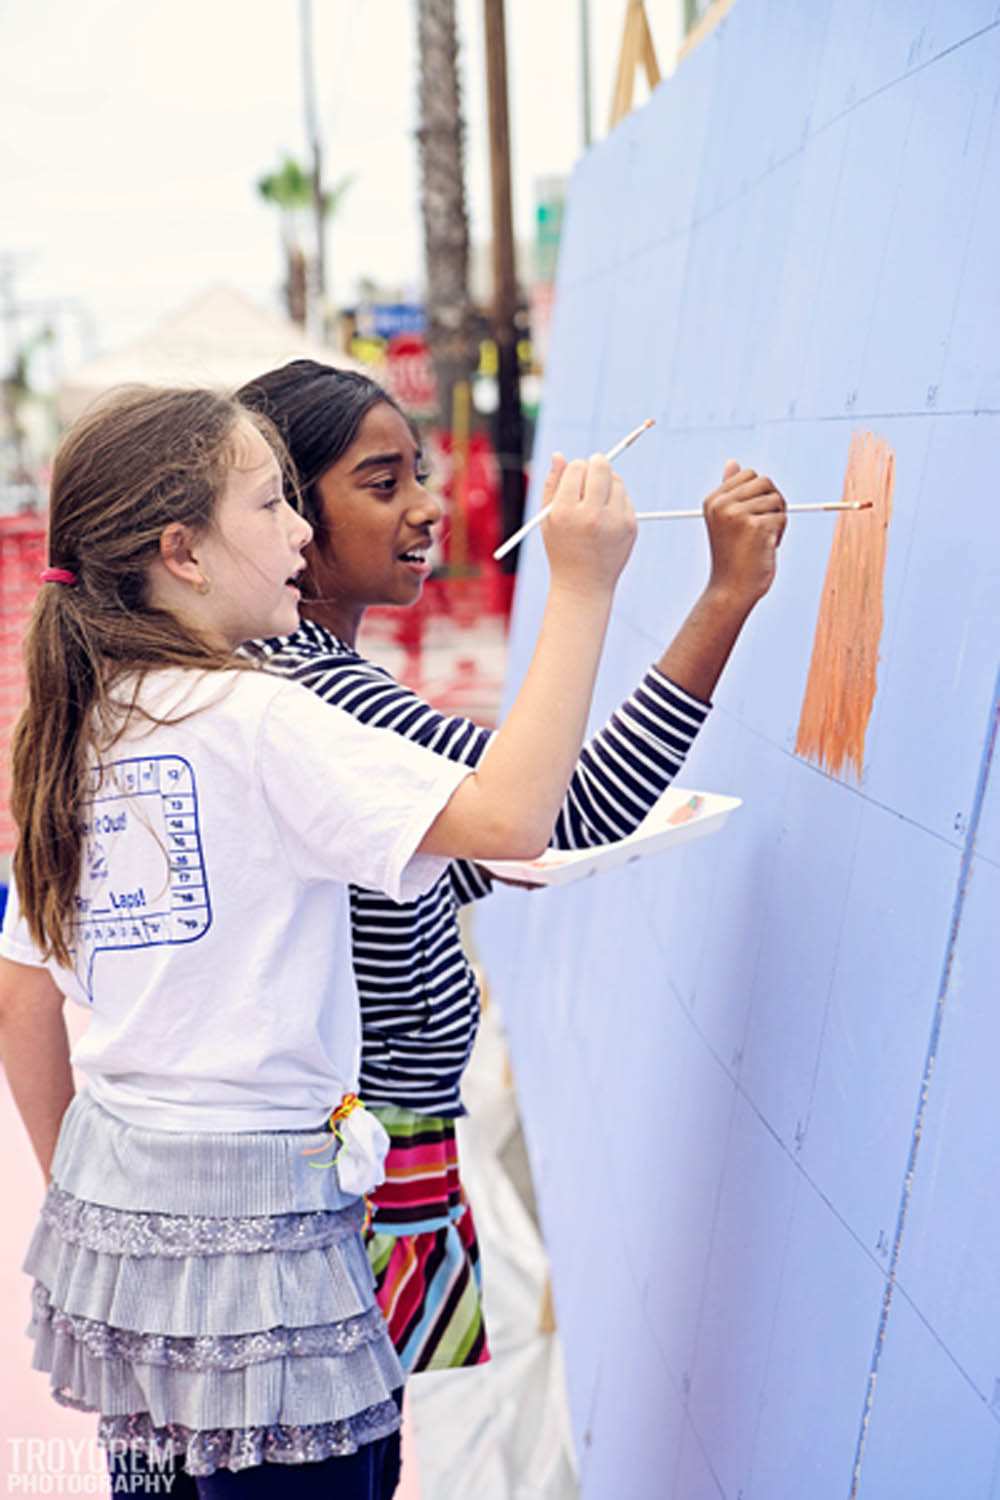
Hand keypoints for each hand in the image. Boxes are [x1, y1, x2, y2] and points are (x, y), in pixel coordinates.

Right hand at [541, 452, 636, 598]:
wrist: (583, 584)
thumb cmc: (561, 548)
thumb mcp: (547, 519)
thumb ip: (552, 485)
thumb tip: (560, 455)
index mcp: (566, 512)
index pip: (577, 468)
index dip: (576, 468)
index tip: (576, 474)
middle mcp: (591, 515)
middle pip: (601, 467)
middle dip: (596, 463)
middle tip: (593, 468)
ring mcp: (614, 521)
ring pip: (616, 480)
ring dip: (607, 482)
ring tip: (597, 500)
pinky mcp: (630, 526)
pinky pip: (626, 498)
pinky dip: (617, 500)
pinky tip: (606, 517)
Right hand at [702, 459, 786, 604]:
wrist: (731, 589)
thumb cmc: (733, 555)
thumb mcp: (728, 519)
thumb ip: (731, 491)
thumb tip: (733, 462)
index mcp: (713, 499)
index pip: (749, 474)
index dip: (759, 494)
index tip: (750, 518)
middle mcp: (721, 504)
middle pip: (765, 482)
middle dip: (772, 503)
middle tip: (761, 528)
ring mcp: (736, 514)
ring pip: (776, 500)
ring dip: (777, 520)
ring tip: (762, 540)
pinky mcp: (754, 526)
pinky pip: (781, 517)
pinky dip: (779, 533)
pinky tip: (766, 548)